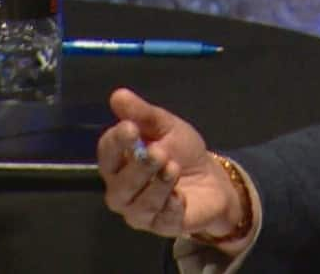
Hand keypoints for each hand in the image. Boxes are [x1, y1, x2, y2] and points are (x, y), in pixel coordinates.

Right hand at [98, 88, 248, 241]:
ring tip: (173, 167)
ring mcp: (140, 211)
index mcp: (120, 163)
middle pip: (119, 185)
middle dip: (137, 168)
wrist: (213, 179)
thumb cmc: (182, 151)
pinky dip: (170, 205)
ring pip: (137, 205)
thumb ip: (143, 114)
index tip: (131, 128)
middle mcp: (123, 190)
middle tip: (158, 151)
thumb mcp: (167, 127)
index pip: (107, 154)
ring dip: (156, 185)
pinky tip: (180, 195)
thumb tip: (118, 95)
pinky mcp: (162, 225)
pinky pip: (161, 219)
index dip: (116, 142)